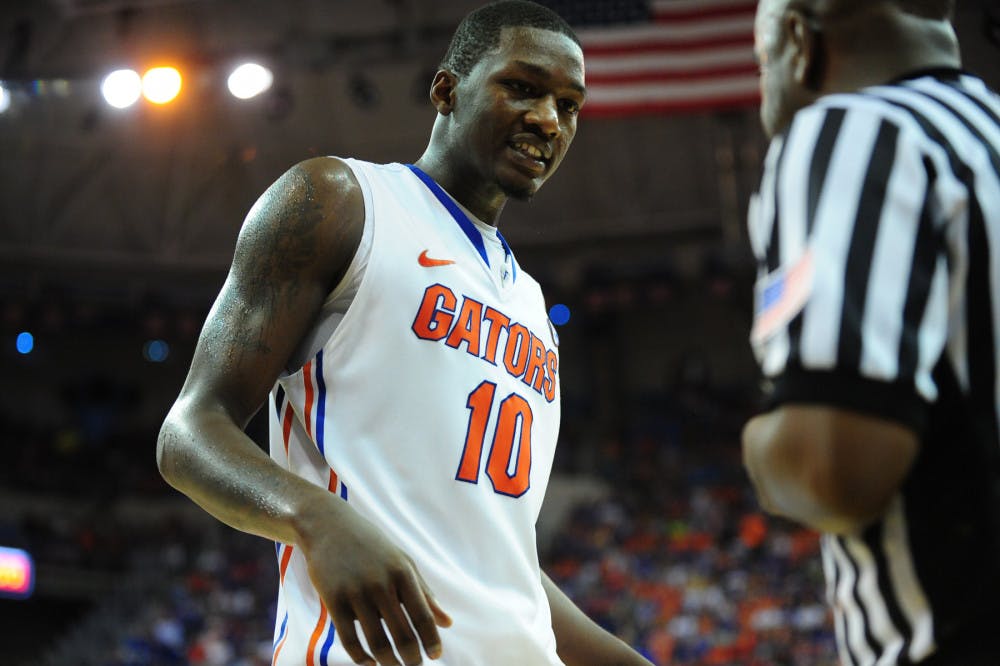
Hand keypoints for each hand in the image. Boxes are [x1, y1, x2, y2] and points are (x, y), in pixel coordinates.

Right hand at [298, 497, 451, 664]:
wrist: (329, 526)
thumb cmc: (371, 545)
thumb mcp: (402, 562)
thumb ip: (424, 593)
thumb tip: (447, 623)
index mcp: (402, 573)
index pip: (423, 616)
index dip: (431, 641)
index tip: (435, 656)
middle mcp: (381, 584)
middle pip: (403, 635)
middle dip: (412, 659)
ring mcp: (356, 593)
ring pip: (377, 642)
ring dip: (389, 663)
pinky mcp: (333, 600)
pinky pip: (350, 640)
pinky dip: (362, 658)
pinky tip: (370, 662)